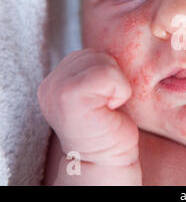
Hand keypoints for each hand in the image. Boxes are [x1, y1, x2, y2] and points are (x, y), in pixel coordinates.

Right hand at [38, 48, 138, 166]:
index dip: (109, 74)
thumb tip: (114, 41)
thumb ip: (95, 69)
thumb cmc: (111, 124)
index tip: (105, 100)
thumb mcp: (101, 90)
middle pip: (97, 54)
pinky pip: (107, 74)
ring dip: (117, 85)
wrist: (107, 160)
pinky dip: (119, 91)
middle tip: (107, 105)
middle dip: (113, 78)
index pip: (92, 53)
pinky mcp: (67, 95)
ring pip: (104, 61)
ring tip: (108, 107)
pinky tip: (111, 110)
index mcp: (57, 79)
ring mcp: (55, 88)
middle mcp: (50, 83)